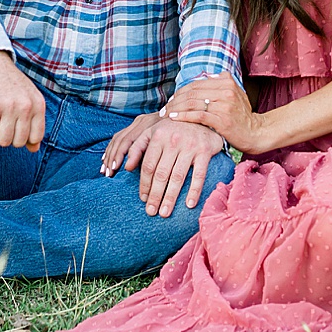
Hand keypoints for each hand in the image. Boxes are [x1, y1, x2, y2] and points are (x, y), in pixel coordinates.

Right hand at [0, 50, 43, 150]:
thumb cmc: (8, 81)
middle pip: (18, 142)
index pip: (36, 137)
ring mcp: (8, 107)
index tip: (16, 128)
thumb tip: (34, 149)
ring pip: (3, 141)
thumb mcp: (27, 97)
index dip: (24, 138)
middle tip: (3, 120)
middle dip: (9, 136)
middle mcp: (25, 106)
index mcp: (38, 104)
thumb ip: (33, 122)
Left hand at [101, 113, 224, 217]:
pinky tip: (189, 205)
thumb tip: (126, 167)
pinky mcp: (205, 151)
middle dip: (155, 195)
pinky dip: (194, 191)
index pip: (148, 166)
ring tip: (165, 213)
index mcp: (158, 136)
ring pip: (178, 177)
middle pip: (161, 174)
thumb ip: (137, 147)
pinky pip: (199, 175)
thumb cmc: (173, 128)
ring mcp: (190, 146)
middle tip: (151, 212)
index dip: (144, 184)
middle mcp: (173, 140)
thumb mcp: (153, 132)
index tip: (143, 199)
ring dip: (170, 197)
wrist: (202, 118)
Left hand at [164, 72, 268, 154]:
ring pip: (192, 103)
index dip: (181, 91)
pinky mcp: (222, 120)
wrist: (255, 133)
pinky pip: (197, 115)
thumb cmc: (242, 115)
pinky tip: (174, 118)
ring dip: (175, 108)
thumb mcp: (236, 93)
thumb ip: (222, 83)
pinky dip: (183, 116)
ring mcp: (224, 105)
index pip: (196, 84)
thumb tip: (206, 75)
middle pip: (192, 92)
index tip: (172, 100)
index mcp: (227, 82)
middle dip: (175, 100)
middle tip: (164, 108)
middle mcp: (226, 91)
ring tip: (166, 114)